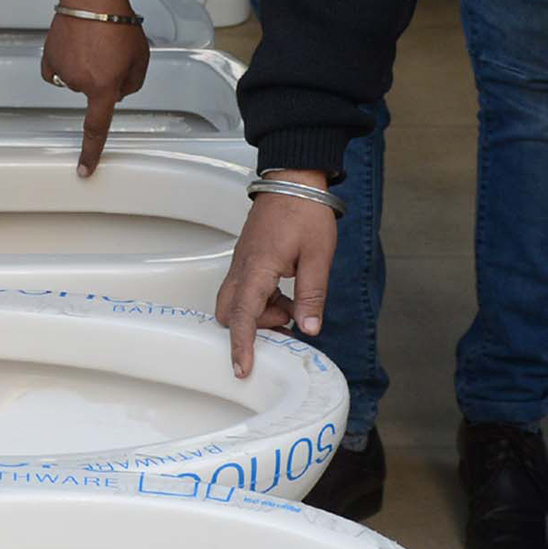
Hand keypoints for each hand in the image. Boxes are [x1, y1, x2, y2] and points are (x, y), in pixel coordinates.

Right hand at [41, 0, 152, 176]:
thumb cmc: (119, 22)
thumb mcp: (141, 57)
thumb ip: (133, 83)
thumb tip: (119, 91)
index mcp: (103, 87)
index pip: (97, 128)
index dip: (91, 152)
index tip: (84, 169)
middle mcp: (79, 82)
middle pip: (93, 93)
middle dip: (103, 79)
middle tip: (112, 53)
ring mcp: (61, 69)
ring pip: (76, 81)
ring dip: (85, 68)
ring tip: (94, 43)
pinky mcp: (49, 55)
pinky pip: (56, 70)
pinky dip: (65, 64)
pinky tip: (74, 49)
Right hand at [213, 171, 334, 378]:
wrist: (293, 180)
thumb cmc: (305, 212)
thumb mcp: (318, 257)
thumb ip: (312, 296)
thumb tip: (309, 328)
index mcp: (258, 269)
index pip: (244, 316)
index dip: (242, 345)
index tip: (242, 368)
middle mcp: (242, 268)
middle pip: (229, 313)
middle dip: (252, 329)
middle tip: (284, 329)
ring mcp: (241, 263)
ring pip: (236, 303)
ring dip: (260, 314)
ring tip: (293, 309)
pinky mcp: (247, 259)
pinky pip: (245, 290)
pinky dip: (262, 302)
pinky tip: (287, 297)